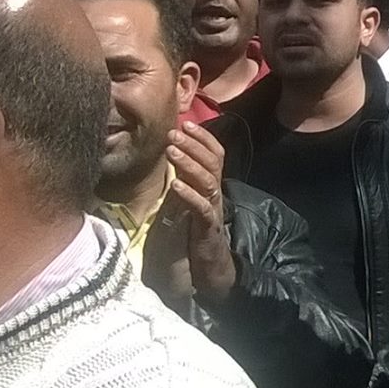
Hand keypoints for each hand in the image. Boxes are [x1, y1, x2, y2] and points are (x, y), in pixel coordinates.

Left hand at [168, 121, 235, 302]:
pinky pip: (200, 207)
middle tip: (175, 132)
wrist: (211, 266)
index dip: (203, 137)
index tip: (186, 122)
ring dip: (190, 163)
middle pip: (213, 162)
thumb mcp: (190, 201)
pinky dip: (188, 195)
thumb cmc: (196, 232)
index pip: (215, 153)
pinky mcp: (207, 227)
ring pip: (208, 180)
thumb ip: (187, 181)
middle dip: (194, 144)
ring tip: (172, 151)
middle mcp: (216, 193)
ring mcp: (213, 209)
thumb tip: (173, 157)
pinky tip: (175, 185)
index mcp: (213, 185)